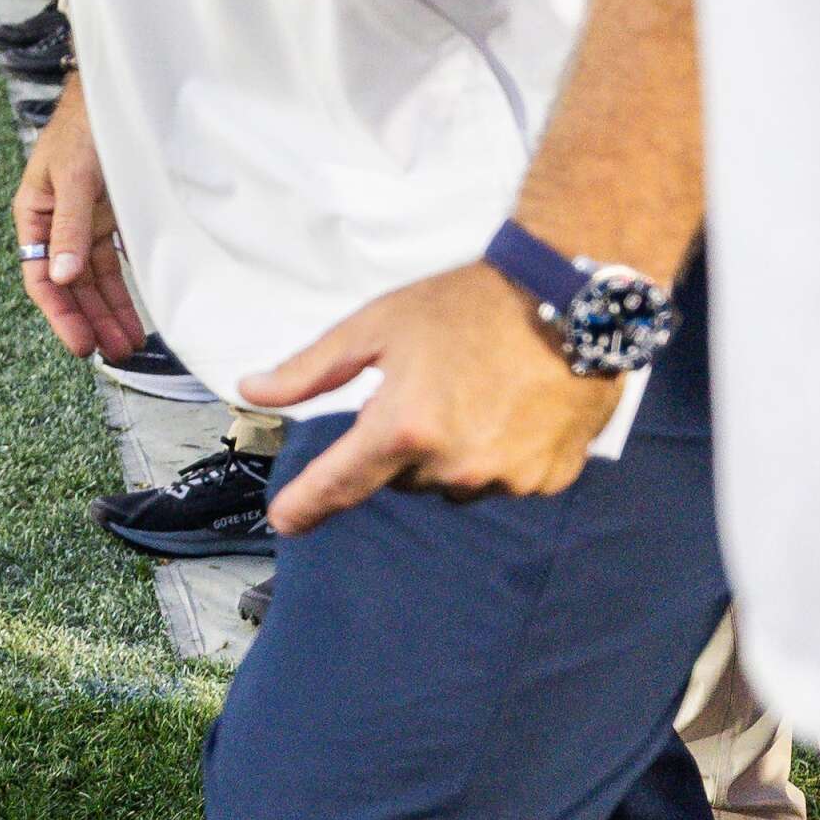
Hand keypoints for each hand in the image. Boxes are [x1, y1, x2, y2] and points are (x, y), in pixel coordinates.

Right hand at [12, 70, 143, 360]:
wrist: (120, 92)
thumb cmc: (85, 127)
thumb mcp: (72, 176)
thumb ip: (68, 227)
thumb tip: (64, 278)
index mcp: (34, 215)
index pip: (41, 276)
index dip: (60, 314)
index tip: (80, 345)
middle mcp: (58, 225)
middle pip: (71, 285)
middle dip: (91, 320)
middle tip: (113, 355)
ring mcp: (87, 223)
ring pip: (96, 279)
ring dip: (112, 311)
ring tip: (130, 345)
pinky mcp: (115, 218)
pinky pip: (118, 263)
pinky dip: (128, 288)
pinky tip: (141, 313)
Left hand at [239, 261, 623, 534]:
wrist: (568, 299)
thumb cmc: (464, 306)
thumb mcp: (374, 327)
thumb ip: (309, 370)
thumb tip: (251, 390)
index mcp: (405, 429)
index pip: (341, 483)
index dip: (306, 504)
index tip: (285, 520)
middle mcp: (454, 465)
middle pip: (401, 478)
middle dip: (400, 445)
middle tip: (423, 392)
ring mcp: (507, 477)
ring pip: (452, 484)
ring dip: (448, 454)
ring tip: (471, 396)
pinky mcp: (550, 479)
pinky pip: (502, 481)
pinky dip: (495, 455)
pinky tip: (509, 412)